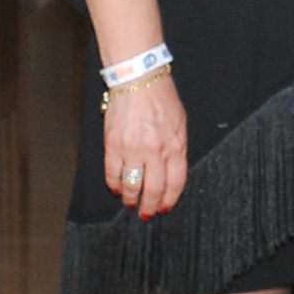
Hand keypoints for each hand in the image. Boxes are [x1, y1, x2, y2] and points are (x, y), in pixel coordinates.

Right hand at [105, 74, 188, 218]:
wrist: (139, 79)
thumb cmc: (161, 98)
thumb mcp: (180, 124)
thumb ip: (177, 149)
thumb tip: (171, 173)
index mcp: (176, 146)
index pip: (175, 184)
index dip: (169, 200)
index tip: (164, 208)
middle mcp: (156, 151)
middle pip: (153, 190)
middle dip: (149, 207)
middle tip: (146, 214)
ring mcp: (134, 149)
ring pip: (132, 185)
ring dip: (130, 199)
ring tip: (130, 203)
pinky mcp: (114, 144)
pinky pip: (113, 173)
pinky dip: (114, 184)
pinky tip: (116, 188)